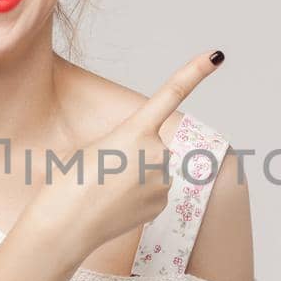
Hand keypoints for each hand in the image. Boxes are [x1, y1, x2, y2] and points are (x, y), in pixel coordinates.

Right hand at [28, 50, 224, 265]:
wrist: (65, 225)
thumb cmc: (70, 182)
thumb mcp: (95, 146)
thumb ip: (127, 142)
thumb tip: (145, 159)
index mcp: (136, 130)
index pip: (171, 93)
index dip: (195, 72)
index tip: (216, 55)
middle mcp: (157, 152)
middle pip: (153, 144)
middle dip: (136, 153)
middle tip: (105, 171)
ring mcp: (162, 180)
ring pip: (155, 169)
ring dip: (137, 176)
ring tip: (108, 189)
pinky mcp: (162, 203)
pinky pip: (155, 191)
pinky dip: (139, 195)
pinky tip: (117, 204)